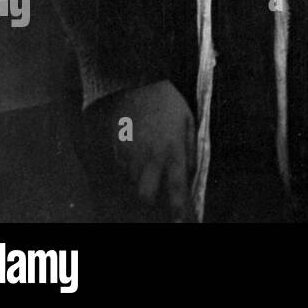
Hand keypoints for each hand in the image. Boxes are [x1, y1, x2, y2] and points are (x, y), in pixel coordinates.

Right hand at [93, 80, 194, 221]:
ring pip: (133, 184)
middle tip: (160, 197)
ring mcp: (130, 156)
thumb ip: (191, 150)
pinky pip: (124, 170)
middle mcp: (149, 158)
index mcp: (172, 151)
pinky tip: (138, 153)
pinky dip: (132, 169)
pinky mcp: (117, 151)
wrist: (135, 85)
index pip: (176, 189)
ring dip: (142, 183)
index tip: (181, 222)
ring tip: (150, 166)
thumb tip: (190, 174)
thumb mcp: (189, 121)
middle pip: (145, 196)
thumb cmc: (166, 102)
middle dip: (152, 203)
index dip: (179, 210)